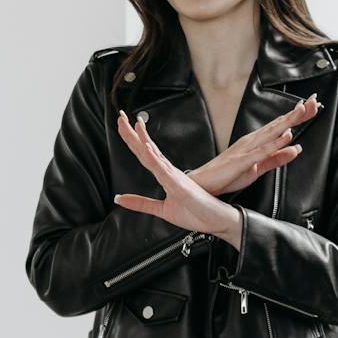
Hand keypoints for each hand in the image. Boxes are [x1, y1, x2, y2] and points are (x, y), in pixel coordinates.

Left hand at [111, 113, 241, 246]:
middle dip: (132, 133)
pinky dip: (155, 160)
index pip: (145, 154)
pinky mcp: (180, 186)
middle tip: (120, 117)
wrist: (218, 221)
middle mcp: (169, 172)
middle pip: (147, 149)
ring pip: (155, 155)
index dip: (133, 139)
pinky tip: (148, 150)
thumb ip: (140, 203)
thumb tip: (119, 199)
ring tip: (134, 125)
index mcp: (165, 175)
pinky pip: (165, 171)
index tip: (122, 125)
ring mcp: (175, 177)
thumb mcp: (162, 210)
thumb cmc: (196, 213)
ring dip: (144, 140)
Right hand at [188, 94, 319, 196]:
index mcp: (256, 142)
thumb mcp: (257, 169)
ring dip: (288, 121)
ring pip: (272, 132)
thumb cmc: (227, 175)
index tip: (312, 105)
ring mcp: (247, 149)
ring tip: (303, 111)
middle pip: (278, 124)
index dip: (296, 116)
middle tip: (314, 101)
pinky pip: (262, 151)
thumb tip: (297, 149)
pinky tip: (285, 136)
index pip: (279, 126)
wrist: (203, 184)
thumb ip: (277, 158)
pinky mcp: (242, 160)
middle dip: (296, 113)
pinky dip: (275, 143)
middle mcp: (252, 140)